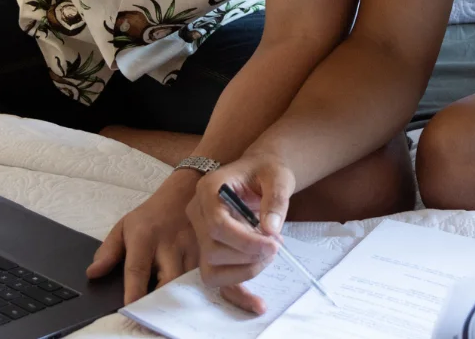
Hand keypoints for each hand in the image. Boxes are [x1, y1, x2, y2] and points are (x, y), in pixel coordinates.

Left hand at [88, 169, 202, 303]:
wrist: (185, 192)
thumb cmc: (151, 215)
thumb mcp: (124, 227)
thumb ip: (108, 251)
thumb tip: (93, 273)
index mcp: (144, 237)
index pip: (137, 269)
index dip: (134, 292)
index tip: (130, 308)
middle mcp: (169, 244)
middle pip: (168, 280)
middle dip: (160, 299)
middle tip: (152, 312)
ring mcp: (191, 248)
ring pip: (187, 281)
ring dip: (177, 295)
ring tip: (168, 305)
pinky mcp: (206, 252)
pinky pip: (200, 276)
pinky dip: (192, 287)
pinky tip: (186, 293)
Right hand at [187, 153, 297, 314]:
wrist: (260, 173)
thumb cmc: (266, 171)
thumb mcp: (277, 176)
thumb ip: (275, 199)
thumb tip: (270, 229)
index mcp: (208, 189)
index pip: (216, 224)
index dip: (245, 240)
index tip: (274, 244)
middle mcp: (197, 213)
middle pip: (212, 249)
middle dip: (248, 255)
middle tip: (275, 247)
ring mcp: (200, 234)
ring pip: (211, 269)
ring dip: (244, 271)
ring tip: (268, 256)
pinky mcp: (210, 250)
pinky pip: (217, 279)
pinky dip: (237, 293)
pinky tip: (258, 304)